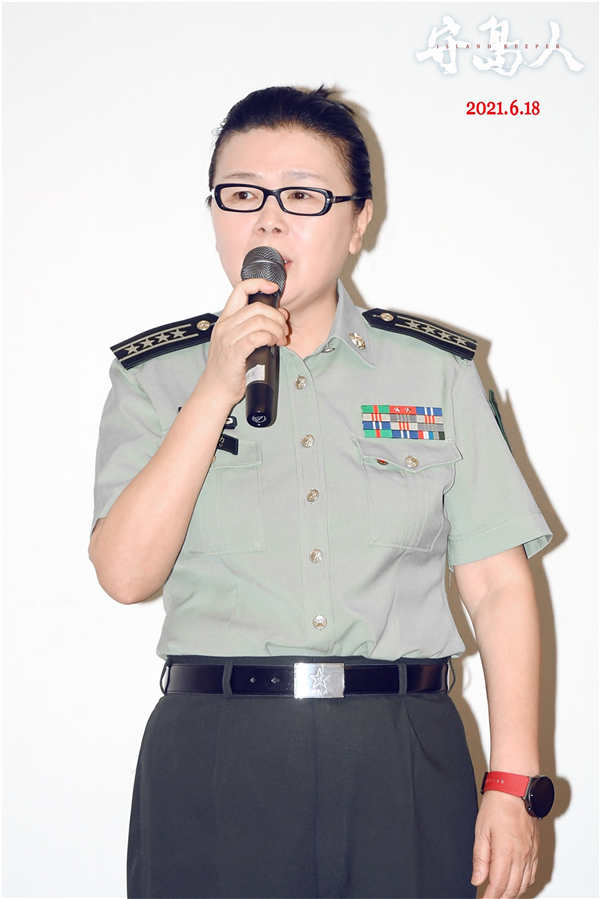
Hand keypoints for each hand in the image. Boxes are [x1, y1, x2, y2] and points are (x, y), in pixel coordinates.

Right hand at [202, 278, 289, 406]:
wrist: (215, 390)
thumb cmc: (229, 368)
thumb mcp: (240, 341)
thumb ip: (257, 326)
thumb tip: (281, 313)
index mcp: (225, 319)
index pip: (240, 289)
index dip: (259, 284)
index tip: (274, 288)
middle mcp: (225, 326)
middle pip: (257, 307)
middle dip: (276, 316)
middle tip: (283, 330)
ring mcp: (228, 338)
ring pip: (260, 321)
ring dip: (276, 329)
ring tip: (280, 340)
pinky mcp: (235, 351)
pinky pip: (257, 336)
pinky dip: (269, 337)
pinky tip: (272, 344)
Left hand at [471, 790, 538, 896]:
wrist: (515, 789)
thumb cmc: (497, 805)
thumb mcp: (481, 830)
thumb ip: (480, 858)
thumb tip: (477, 879)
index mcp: (506, 851)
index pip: (498, 885)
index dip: (489, 898)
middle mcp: (522, 855)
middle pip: (512, 889)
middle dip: (500, 898)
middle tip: (489, 898)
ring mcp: (530, 853)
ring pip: (524, 884)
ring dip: (512, 893)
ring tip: (500, 894)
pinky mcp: (535, 849)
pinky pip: (532, 874)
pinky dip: (524, 883)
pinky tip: (516, 883)